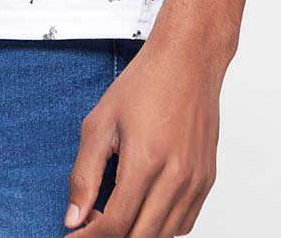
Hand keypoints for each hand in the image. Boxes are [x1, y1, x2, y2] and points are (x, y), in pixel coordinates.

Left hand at [64, 34, 226, 235]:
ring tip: (116, 213)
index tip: (74, 234)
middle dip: (111, 237)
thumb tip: (73, 216)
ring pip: (164, 235)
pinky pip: (185, 223)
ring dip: (136, 233)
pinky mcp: (207, 179)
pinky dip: (162, 227)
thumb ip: (85, 173)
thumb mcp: (101, 122)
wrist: (188, 60)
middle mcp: (176, 177)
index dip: (90, 237)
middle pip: (141, 237)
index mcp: (146, 161)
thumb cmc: (144, 84)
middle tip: (91, 221)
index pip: (116, 224)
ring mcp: (195, 181)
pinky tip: (144, 209)